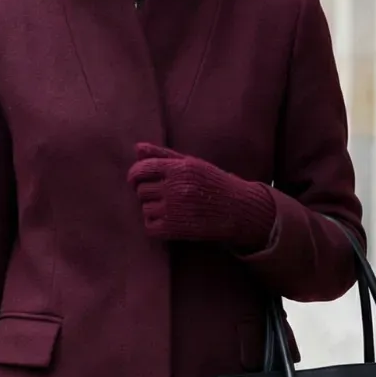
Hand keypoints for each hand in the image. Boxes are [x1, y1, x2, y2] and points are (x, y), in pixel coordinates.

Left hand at [128, 144, 273, 249]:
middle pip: (140, 190)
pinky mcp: (176, 228)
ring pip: (144, 209)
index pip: (141, 169)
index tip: (137, 181)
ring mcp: (175, 208)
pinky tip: (169, 222)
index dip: (135, 175)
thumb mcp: (192, 164)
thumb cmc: (215, 183)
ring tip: (170, 209)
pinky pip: (149, 227)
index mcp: (179, 168)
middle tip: (162, 196)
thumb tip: (137, 148)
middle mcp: (176, 187)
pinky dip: (155, 226)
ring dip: (152, 210)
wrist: (240, 209)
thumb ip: (164, 155)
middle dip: (147, 193)